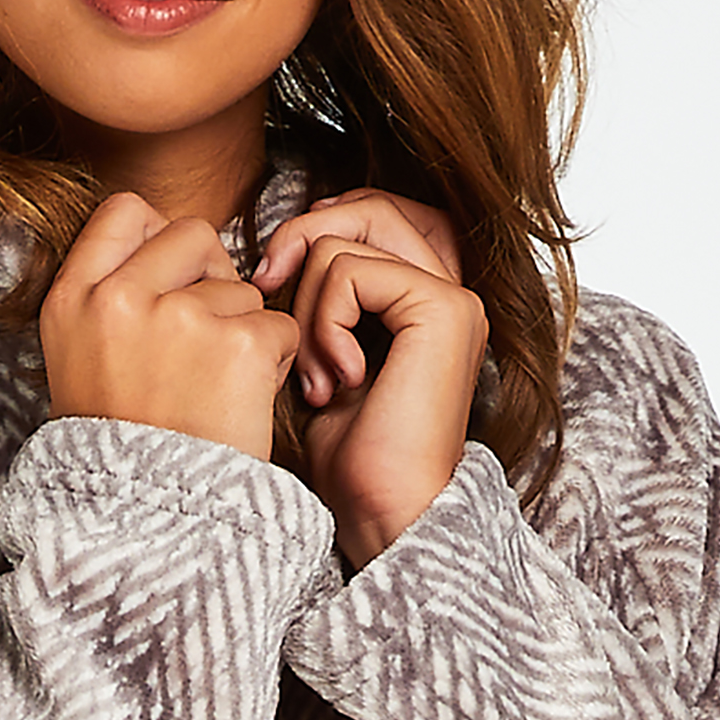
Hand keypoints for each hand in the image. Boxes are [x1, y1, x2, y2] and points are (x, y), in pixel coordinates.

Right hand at [41, 194, 299, 462]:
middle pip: (193, 234)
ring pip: (241, 288)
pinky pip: (278, 326)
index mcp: (72, 300)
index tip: (171, 276)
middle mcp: (120, 299)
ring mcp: (181, 318)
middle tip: (206, 338)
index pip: (124, 211)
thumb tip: (168, 248)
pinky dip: (274, 363)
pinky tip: (243, 403)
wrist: (152, 524)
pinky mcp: (238, 345)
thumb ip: (112, 300)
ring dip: (243, 330)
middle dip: (212, 276)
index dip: (159, 236)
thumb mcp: (80, 363)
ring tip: (215, 391)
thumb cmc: (123, 452)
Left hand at [254, 192, 486, 568]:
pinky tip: (337, 383)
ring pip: (345, 241)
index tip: (272, 279)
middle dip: (299, 243)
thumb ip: (318, 300)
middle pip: (364, 207)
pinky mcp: (443, 309)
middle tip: (267, 296)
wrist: (380, 511)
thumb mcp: (318, 359)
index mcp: (425, 299)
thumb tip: (281, 246)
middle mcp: (449, 290)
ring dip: (308, 309)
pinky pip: (350, 273)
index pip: (371, 214)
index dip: (316, 227)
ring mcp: (452, 297)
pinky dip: (323, 325)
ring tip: (315, 377)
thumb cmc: (346, 457)